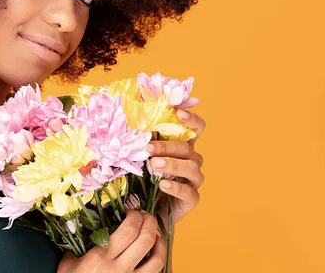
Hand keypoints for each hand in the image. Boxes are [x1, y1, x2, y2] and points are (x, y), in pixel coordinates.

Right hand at [57, 210, 166, 272]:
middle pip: (146, 239)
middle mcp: (119, 269)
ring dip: (160, 242)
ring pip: (157, 259)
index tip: (130, 211)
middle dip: (150, 221)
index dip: (135, 216)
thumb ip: (78, 242)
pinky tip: (155, 252)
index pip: (129, 230)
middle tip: (145, 215)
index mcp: (101, 258)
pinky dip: (159, 259)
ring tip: (155, 232)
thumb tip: (86, 223)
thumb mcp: (68, 263)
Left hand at [149, 109, 204, 224]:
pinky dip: (176, 187)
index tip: (178, 113)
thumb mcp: (140, 159)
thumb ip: (141, 144)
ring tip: (154, 165)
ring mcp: (193, 181)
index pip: (196, 129)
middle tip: (148, 149)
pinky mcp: (191, 200)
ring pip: (192, 168)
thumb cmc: (144, 180)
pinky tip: (163, 185)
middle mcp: (192, 162)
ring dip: (173, 164)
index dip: (192, 119)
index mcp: (183, 148)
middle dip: (168, 147)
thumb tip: (128, 123)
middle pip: (188, 149)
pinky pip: (189, 192)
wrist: (146, 211)